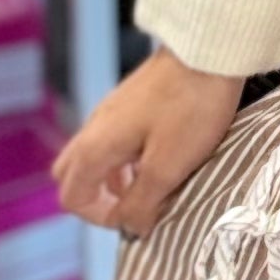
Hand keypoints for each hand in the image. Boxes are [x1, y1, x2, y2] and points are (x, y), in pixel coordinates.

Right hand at [54, 49, 243, 238]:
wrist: (208, 51)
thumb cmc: (190, 109)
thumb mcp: (168, 167)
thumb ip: (142, 203)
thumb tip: (130, 228)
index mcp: (95, 147)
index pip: (71, 197)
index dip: (100, 218)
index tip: (138, 218)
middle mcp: (94, 128)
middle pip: (73, 175)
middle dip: (99, 198)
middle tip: (138, 204)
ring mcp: (110, 112)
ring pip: (94, 157)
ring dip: (116, 179)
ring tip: (155, 186)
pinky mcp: (129, 102)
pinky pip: (113, 140)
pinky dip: (127, 158)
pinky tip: (161, 157)